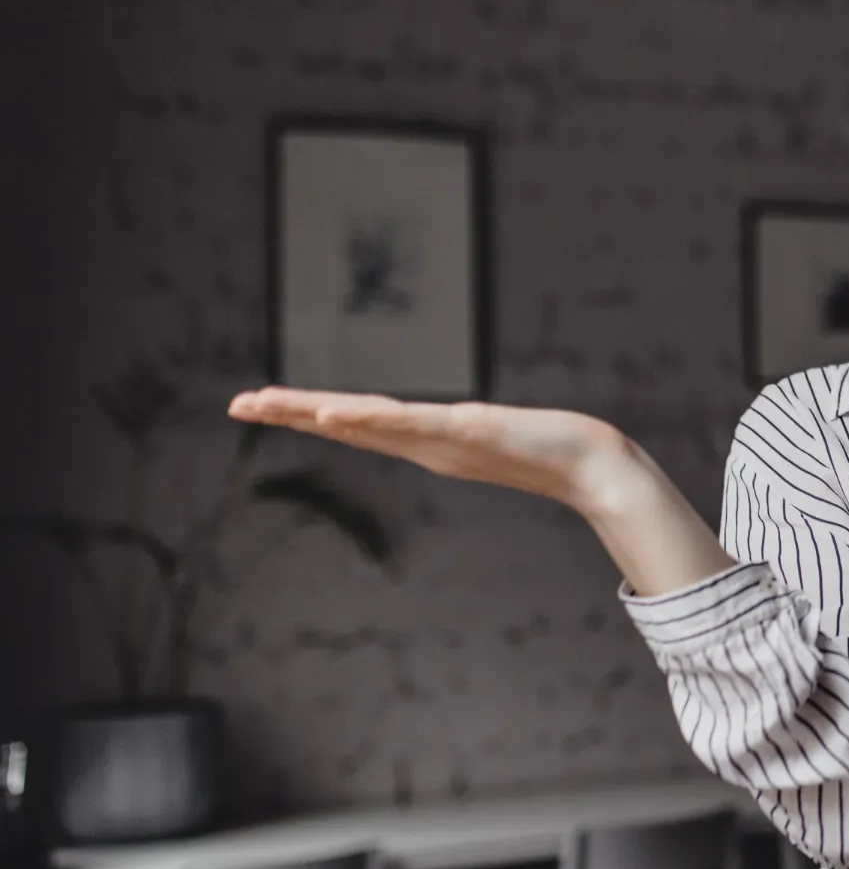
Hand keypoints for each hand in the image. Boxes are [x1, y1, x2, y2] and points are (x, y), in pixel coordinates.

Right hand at [226, 387, 629, 511]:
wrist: (591, 466)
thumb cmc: (550, 451)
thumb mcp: (496, 435)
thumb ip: (471, 433)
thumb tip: (459, 426)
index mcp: (425, 440)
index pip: (355, 423)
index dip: (307, 415)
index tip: (259, 403)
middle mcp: (424, 443)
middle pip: (346, 423)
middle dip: (290, 413)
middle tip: (236, 403)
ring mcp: (442, 439)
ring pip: (367, 424)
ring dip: (316, 414)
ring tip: (269, 403)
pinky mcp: (466, 432)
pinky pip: (408, 424)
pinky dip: (370, 420)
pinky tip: (335, 413)